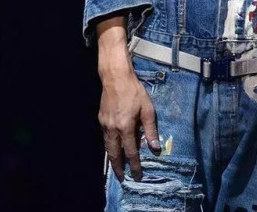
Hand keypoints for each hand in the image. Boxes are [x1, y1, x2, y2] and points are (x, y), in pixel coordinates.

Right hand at [99, 66, 160, 182]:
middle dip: (118, 168)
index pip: (130, 152)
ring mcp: (105, 124)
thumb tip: (155, 147)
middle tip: (122, 178)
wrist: (115, 77)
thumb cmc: (134, 91)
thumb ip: (150, 129)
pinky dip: (109, 146)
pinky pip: (105, 138)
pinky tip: (113, 148)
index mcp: (125, 127)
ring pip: (108, 147)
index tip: (137, 176)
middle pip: (114, 154)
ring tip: (117, 167)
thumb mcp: (147, 108)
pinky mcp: (101, 119)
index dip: (134, 165)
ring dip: (112, 159)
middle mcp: (113, 129)